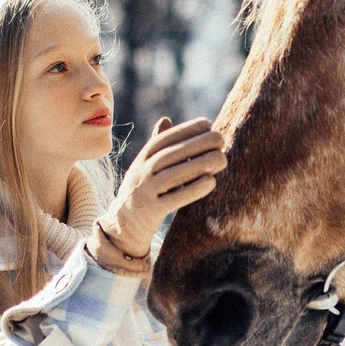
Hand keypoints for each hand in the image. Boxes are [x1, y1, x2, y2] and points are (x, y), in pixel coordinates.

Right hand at [95, 116, 224, 260]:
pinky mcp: (151, 212)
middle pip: (169, 155)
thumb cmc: (141, 192)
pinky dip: (193, 190)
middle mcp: (140, 173)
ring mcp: (144, 193)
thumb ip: (156, 146)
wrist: (122, 226)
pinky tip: (212, 182)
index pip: (163, 140)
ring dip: (199, 165)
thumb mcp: (144, 167)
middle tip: (221, 138)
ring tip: (222, 158)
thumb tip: (165, 119)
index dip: (185, 130)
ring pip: (172, 176)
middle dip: (196, 144)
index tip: (207, 124)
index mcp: (141, 159)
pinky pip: (173, 200)